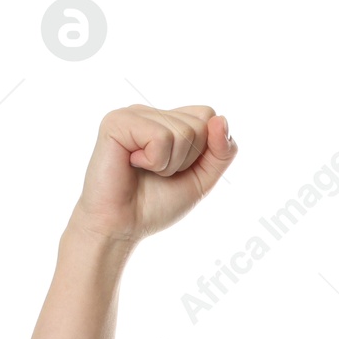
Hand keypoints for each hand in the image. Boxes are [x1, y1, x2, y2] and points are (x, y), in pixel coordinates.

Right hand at [70, 104, 235, 244]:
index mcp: (168, 121)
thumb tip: (221, 119)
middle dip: (188, 159)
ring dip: (170, 164)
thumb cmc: (156, 203)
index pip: (208, 116)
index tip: (180, 168)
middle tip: (159, 172)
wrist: (123, 225)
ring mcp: (133, 114)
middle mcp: (150, 113)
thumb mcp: (202, 180)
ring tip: (146, 170)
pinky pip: (161, 137)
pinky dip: (155, 161)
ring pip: (183, 131)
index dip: (206, 149)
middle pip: (200, 123)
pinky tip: (133, 164)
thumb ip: (221, 152)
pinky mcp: (117, 122)